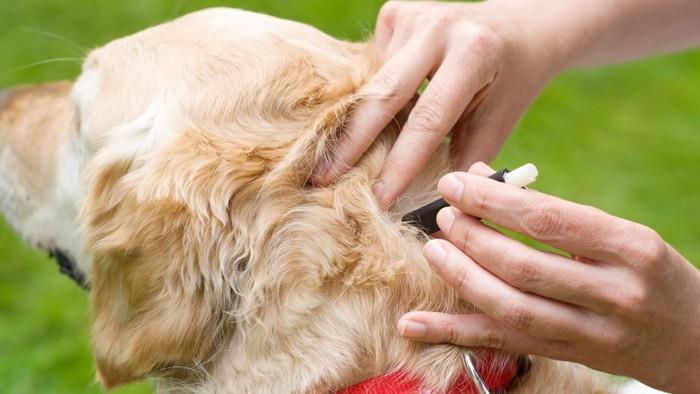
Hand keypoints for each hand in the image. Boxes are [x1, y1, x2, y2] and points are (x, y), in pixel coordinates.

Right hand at [312, 0, 559, 207]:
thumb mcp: (497, 124)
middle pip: (383, 94)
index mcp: (473, 54)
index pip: (428, 119)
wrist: (518, 28)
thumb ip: (462, 161)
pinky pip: (372, 66)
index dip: (401, 164)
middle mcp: (438, 28)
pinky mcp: (395, 13)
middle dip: (351, 143)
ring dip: (357, 121)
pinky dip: (369, 95)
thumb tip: (425, 208)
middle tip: (323, 180)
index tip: (379, 200)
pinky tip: (370, 113)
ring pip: (372, 81)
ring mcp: (412, 15)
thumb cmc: (509, 84)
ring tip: (333, 159)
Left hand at [398, 162, 699, 393]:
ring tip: (433, 251)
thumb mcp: (618, 234)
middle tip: (443, 215)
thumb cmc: (647, 270)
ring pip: (513, 309)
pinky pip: (504, 344)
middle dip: (473, 238)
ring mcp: (595, 334)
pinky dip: (454, 333)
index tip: (455, 183)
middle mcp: (616, 293)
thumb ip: (552, 211)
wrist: (694, 338)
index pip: (550, 220)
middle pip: (525, 267)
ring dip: (462, 279)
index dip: (494, 201)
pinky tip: (413, 324)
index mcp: (631, 248)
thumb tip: (482, 179)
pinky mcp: (571, 358)